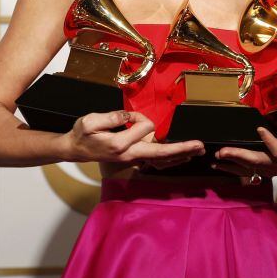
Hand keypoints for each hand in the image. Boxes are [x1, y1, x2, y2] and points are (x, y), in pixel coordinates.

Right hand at [61, 110, 204, 166]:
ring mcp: (132, 158)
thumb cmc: (82, 134)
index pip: (144, 128)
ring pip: (161, 160)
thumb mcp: (90, 120)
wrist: (76, 149)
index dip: (140, 116)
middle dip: (181, 148)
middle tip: (200, 145)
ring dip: (179, 154)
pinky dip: (170, 159)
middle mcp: (130, 154)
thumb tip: (129, 115)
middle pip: (161, 153)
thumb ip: (111, 117)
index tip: (128, 115)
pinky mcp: (134, 158)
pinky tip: (181, 157)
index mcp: (120, 145)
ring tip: (197, 150)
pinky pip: (155, 161)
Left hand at [212, 121, 276, 179]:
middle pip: (258, 161)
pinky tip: (220, 165)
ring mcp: (274, 169)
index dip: (270, 142)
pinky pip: (250, 171)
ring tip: (216, 159)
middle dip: (239, 156)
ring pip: (251, 168)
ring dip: (232, 164)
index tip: (260, 129)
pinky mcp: (269, 170)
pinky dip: (234, 169)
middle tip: (223, 151)